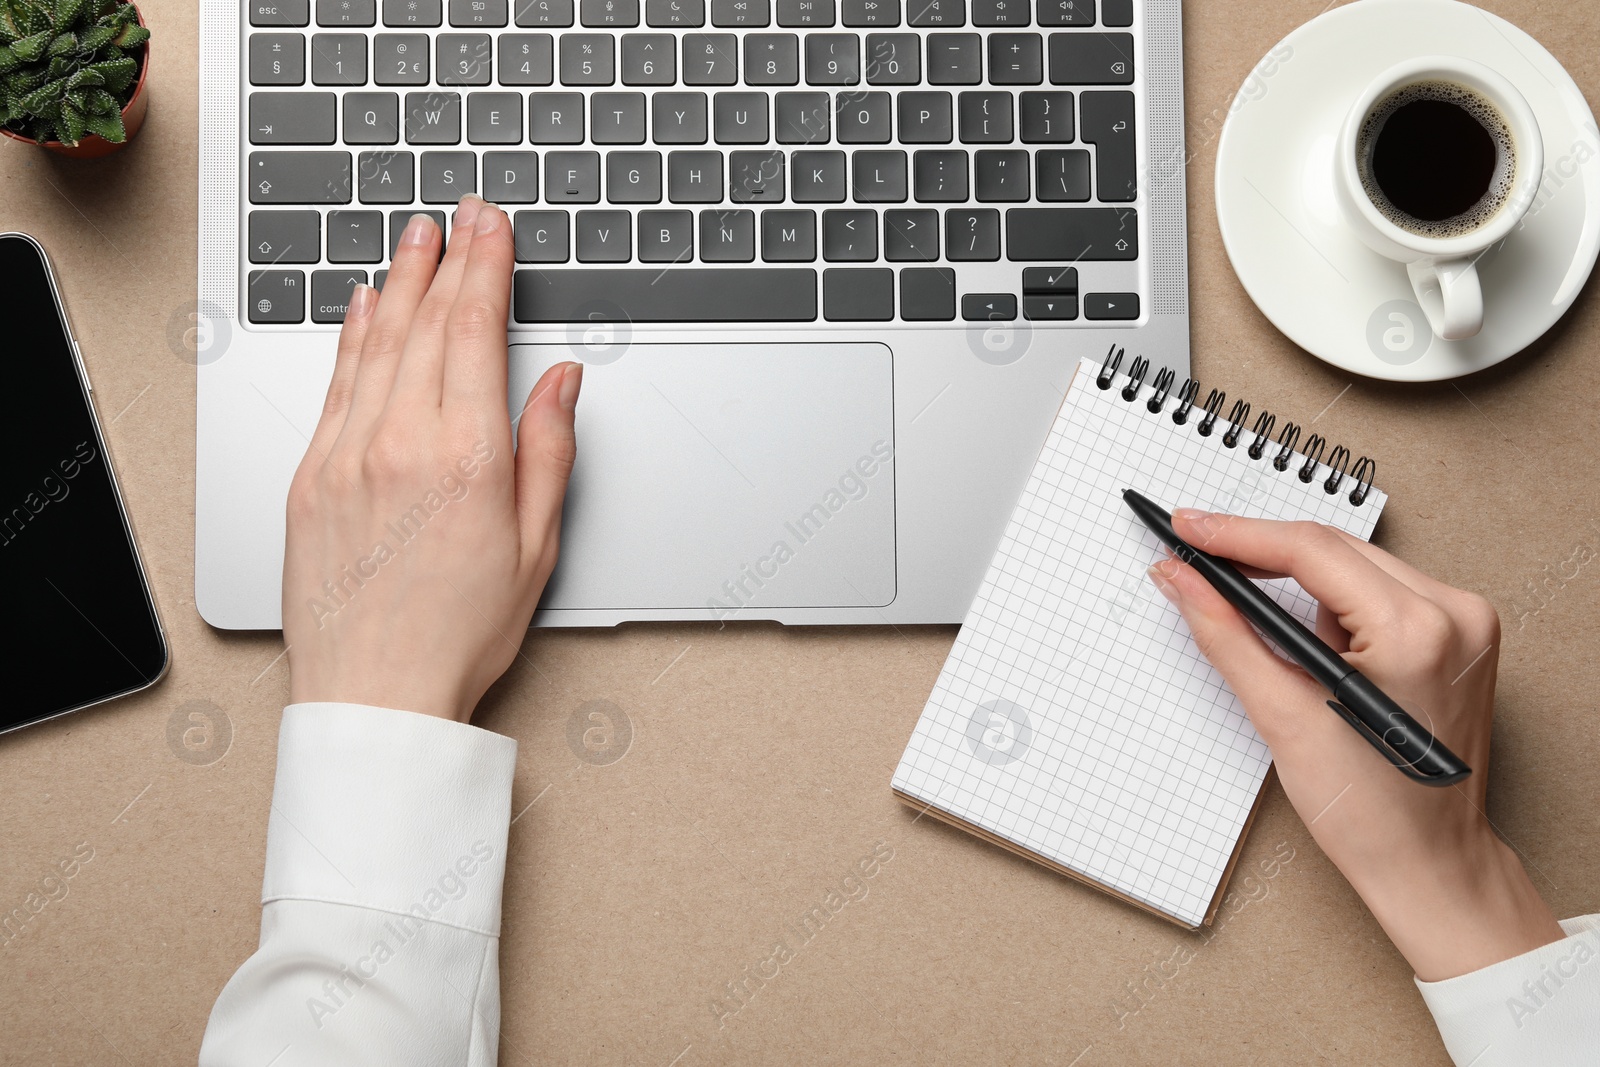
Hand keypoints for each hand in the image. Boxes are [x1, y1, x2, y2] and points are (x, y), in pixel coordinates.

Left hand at [282, 198, 581, 722]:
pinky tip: (365, 306)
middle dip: (448, 260)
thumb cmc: (460, 633)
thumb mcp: (536, 547)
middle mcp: (401, 445)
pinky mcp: (309, 476)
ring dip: (400, 283)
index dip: (487, 268)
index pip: (476, 333)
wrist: (374, 693)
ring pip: (376, 345)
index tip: (493, 227)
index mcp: (467, 460)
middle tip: (460, 215)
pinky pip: (334, 386)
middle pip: (427, 325)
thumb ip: (549, 451)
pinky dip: (352, 337)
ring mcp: (346, 456)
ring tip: (416, 240)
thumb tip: (560, 382)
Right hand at [1149, 511, 1562, 980]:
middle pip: (1334, 550)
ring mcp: (1465, 622)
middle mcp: (1453, 614)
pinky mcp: (1460, 635)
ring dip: (1297, 578)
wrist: (1432, 862)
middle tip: (1195, 553)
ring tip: (1244, 602)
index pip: (1310, 551)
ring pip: (1355, 566)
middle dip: (1259, 551)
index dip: (1237, 535)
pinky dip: (1333, 601)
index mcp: (1416, 631)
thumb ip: (1226, 634)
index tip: (1187, 527)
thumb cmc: (1372, 811)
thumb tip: (1182, 580)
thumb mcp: (1282, 716)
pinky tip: (1304, 630)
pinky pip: (1381, 591)